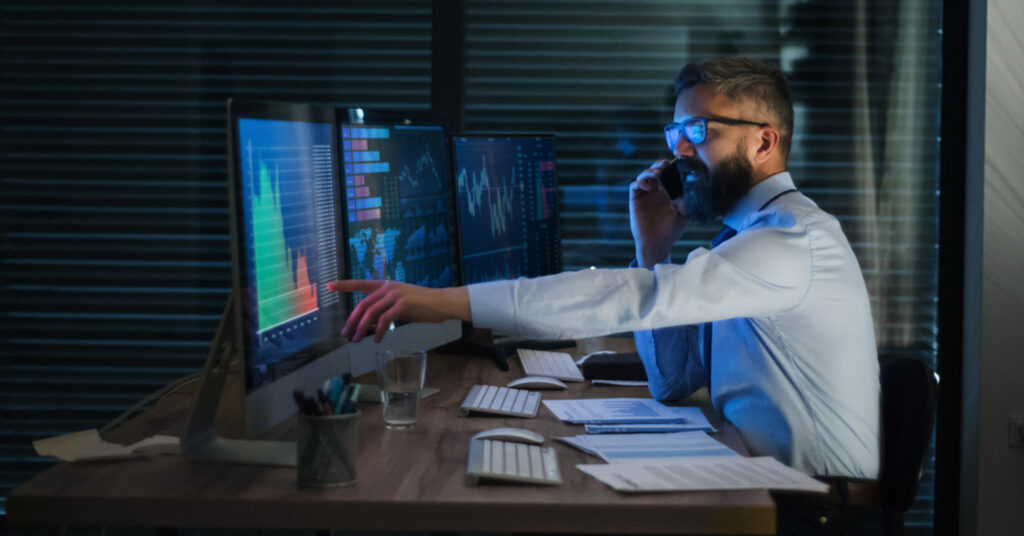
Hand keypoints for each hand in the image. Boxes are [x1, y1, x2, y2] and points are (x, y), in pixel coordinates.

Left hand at [327, 280, 470, 342]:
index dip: (344, 285)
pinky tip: (378, 340)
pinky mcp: (403, 305)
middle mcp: (388, 287)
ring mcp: (395, 295)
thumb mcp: (401, 304)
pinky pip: (385, 320)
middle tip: (346, 334)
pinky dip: (379, 331)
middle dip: (352, 321)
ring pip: (371, 313)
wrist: (442, 302)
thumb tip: (370, 324)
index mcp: (386, 285)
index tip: (330, 286)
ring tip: (357, 340)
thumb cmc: (423, 305)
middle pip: (363, 305)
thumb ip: (385, 309)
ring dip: (362, 329)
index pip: (360, 283)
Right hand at [629, 160, 688, 266]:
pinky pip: (634, 186)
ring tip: (657, 173)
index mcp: (666, 193)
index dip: (670, 167)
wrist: (658, 244)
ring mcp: (644, 195)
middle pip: (655, 170)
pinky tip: (649, 187)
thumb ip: (688, 200)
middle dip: (660, 165)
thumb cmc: (671, 231)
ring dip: (650, 171)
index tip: (678, 162)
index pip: (667, 174)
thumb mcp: (685, 214)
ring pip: (644, 175)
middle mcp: (654, 192)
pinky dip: (640, 182)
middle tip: (666, 165)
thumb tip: (695, 184)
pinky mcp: (635, 200)